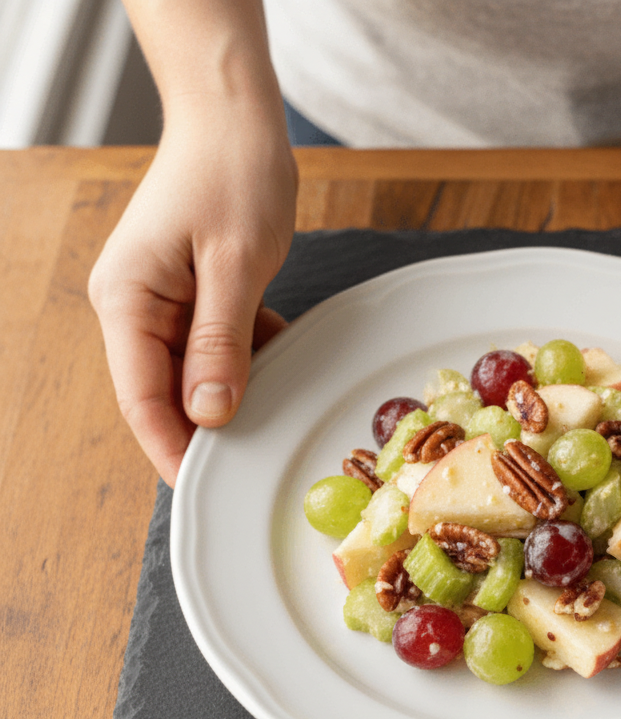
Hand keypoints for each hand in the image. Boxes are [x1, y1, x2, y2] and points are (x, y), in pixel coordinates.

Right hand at [89, 109, 296, 485]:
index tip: (207, 490)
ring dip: (234, 395)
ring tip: (274, 425)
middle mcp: (135, 306)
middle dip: (206, 430)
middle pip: (165, 392)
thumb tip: (210, 413)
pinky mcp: (195, 292)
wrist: (235, 118)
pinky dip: (249, 358)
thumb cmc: (233, 175)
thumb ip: (220, 342)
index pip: (142, 398)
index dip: (173, 448)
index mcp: (127, 301)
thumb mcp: (234, 264)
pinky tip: (284, 367)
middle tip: (253, 469)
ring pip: (196, 371)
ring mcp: (165, 300)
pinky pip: (219, 343)